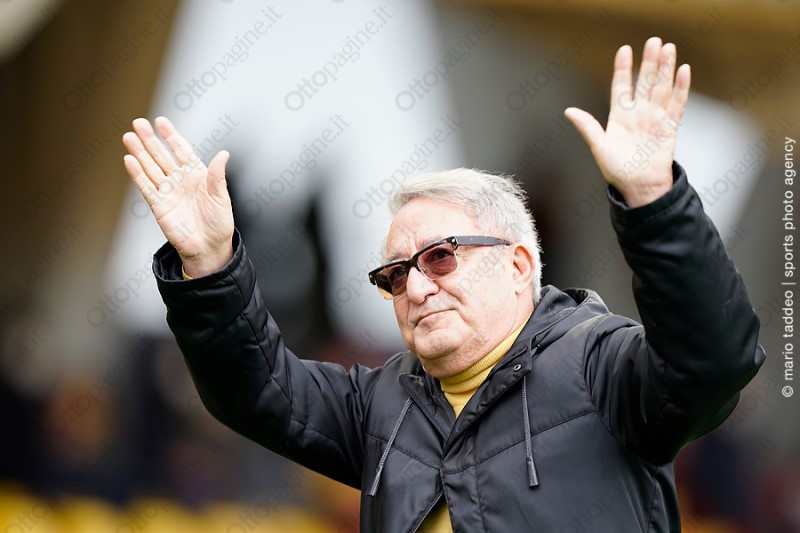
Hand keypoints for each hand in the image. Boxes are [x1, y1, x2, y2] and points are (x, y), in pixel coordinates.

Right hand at [122, 117, 233, 276]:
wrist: (209, 247)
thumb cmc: (218, 223)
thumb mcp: (221, 196)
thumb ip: (217, 175)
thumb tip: (223, 154)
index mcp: (196, 175)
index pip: (181, 150)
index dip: (171, 136)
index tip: (161, 122)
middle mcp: (179, 180)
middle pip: (161, 155)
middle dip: (150, 139)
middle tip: (138, 123)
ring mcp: (167, 192)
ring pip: (150, 168)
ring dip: (139, 153)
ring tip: (129, 137)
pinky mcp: (158, 206)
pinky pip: (146, 187)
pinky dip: (137, 174)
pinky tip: (129, 160)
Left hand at [564, 37, 690, 206]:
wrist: (639, 187)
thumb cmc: (617, 170)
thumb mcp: (599, 147)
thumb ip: (587, 127)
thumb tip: (569, 111)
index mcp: (619, 116)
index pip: (621, 86)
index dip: (622, 68)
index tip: (624, 50)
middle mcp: (638, 113)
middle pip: (645, 81)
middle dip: (648, 61)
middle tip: (653, 40)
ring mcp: (655, 118)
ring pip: (662, 87)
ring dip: (665, 68)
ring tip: (668, 48)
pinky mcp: (670, 126)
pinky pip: (677, 103)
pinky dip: (681, 87)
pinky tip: (684, 70)